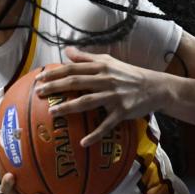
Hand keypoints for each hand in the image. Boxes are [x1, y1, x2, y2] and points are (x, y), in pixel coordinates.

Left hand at [35, 46, 161, 146]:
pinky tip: (83, 143)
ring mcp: (114, 96)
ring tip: (52, 113)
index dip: (55, 73)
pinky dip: (95, 134)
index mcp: (101, 67)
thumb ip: (86, 57)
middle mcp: (106, 80)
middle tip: (38, 94)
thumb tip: (66, 50)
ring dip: (69, 107)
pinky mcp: (123, 111)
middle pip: (76, 82)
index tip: (39, 79)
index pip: (73, 69)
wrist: (155, 87)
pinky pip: (106, 125)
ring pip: (87, 102)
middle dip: (56, 87)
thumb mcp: (109, 62)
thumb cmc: (128, 74)